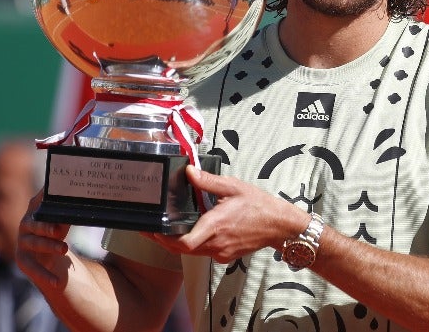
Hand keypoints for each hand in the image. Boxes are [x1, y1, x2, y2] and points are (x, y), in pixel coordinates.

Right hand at [15, 190, 73, 290]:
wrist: (44, 252)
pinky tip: (57, 282)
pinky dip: (45, 275)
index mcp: (35, 210)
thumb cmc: (56, 230)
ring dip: (50, 246)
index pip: (38, 202)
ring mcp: (23, 242)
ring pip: (36, 244)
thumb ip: (68, 209)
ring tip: (64, 249)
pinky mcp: (23, 259)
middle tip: (59, 230)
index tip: (49, 195)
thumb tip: (85, 196)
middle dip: (46, 228)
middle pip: (35, 225)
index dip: (43, 199)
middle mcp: (25, 225)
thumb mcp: (62, 219)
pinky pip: (34, 268)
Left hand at [145, 166, 307, 263]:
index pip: (183, 242)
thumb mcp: (233, 187)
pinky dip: (193, 244)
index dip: (164, 239)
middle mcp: (216, 243)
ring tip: (164, 230)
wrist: (279, 225)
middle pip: (182, 249)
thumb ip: (209, 181)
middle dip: (163, 241)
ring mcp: (221, 252)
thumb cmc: (259, 205)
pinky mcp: (226, 256)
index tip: (151, 229)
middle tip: (149, 230)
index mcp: (215, 225)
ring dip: (177, 243)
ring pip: (192, 252)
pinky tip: (191, 232)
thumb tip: (189, 172)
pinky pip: (204, 252)